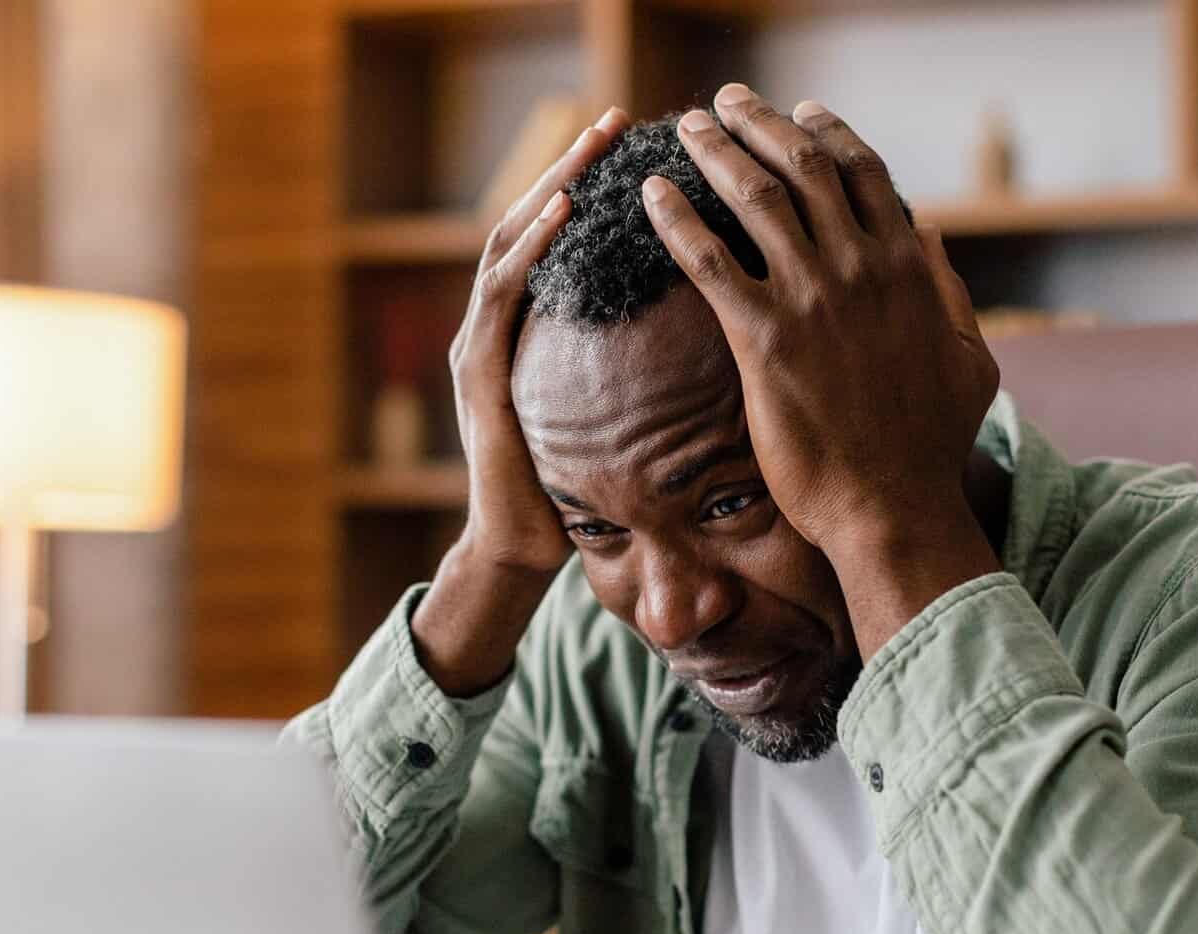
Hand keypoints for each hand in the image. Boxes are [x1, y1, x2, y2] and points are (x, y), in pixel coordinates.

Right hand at [413, 106, 629, 695]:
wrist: (521, 548)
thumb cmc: (579, 488)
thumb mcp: (620, 413)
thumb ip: (641, 365)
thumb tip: (719, 329)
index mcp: (538, 328)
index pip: (566, 238)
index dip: (598, 186)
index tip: (642, 143)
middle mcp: (502, 323)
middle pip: (536, 222)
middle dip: (573, 166)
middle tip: (613, 121)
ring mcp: (482, 344)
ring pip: (509, 244)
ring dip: (548, 192)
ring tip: (586, 152)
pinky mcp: (479, 373)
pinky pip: (500, 296)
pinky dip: (527, 250)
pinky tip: (558, 216)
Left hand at [641, 87, 1000, 575]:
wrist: (893, 508)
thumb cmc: (931, 446)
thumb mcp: (969, 359)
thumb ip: (948, 293)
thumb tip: (929, 238)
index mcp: (909, 266)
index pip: (865, 171)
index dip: (828, 132)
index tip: (800, 111)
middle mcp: (861, 268)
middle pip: (803, 165)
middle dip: (761, 123)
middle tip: (725, 104)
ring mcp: (812, 299)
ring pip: (754, 196)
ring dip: (714, 151)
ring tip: (685, 129)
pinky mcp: (765, 340)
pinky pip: (709, 260)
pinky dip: (676, 219)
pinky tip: (651, 195)